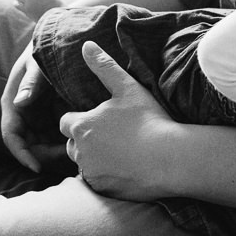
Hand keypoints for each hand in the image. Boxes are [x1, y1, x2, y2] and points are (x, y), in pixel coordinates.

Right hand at [0, 42, 67, 172]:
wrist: (59, 41)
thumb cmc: (43, 51)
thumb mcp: (37, 64)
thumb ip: (31, 82)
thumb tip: (18, 102)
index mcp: (13, 103)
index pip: (11, 136)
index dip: (22, 154)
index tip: (37, 166)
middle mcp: (23, 114)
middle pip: (28, 146)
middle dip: (44, 156)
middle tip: (66, 157)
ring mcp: (37, 117)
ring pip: (42, 145)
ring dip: (55, 151)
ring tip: (76, 149)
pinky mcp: (51, 117)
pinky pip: (55, 136)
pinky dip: (64, 141)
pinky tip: (80, 140)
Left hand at [58, 41, 178, 199]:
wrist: (170, 158)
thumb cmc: (148, 119)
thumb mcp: (126, 87)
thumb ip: (103, 66)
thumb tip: (86, 45)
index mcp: (82, 125)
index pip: (65, 121)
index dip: (79, 118)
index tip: (97, 118)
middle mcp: (80, 152)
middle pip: (72, 144)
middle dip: (84, 139)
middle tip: (110, 134)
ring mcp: (91, 173)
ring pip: (84, 164)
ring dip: (94, 158)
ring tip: (119, 151)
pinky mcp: (103, 190)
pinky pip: (97, 182)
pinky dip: (106, 176)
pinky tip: (125, 168)